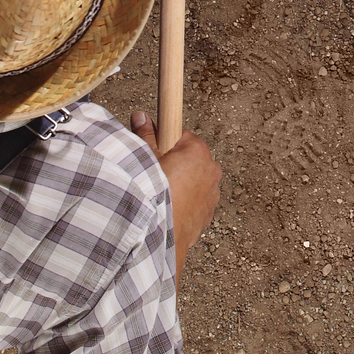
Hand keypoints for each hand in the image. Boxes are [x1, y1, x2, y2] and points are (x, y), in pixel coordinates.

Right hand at [131, 111, 221, 272]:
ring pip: (193, 181)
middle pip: (189, 159)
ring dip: (180, 184)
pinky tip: (168, 208)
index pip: (180, 136)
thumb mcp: (145, 159)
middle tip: (154, 175)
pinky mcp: (208, 213)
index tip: (154, 152)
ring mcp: (212, 193)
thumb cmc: (154, 195)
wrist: (160, 236)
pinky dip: (185, 202)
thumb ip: (145, 135)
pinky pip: (196, 201)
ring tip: (160, 195)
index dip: (164, 143)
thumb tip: (141, 116)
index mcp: (197, 152)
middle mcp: (211, 170)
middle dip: (173, 164)